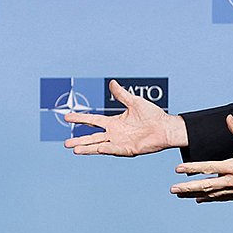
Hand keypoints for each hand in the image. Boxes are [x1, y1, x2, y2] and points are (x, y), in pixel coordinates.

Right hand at [64, 80, 188, 156]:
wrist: (166, 127)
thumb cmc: (152, 115)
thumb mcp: (134, 102)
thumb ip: (121, 94)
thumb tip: (112, 82)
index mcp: (114, 123)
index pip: (93, 121)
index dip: (80, 119)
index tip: (67, 118)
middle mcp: (115, 134)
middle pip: (92, 137)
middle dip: (79, 141)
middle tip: (66, 143)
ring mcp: (120, 143)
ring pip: (100, 146)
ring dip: (88, 148)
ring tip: (75, 150)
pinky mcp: (129, 149)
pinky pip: (115, 149)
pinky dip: (107, 149)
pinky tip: (98, 148)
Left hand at [171, 115, 232, 201]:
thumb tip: (229, 118)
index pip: (208, 168)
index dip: (192, 168)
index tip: (178, 169)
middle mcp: (232, 181)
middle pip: (205, 185)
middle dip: (187, 188)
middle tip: (173, 189)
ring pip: (210, 194)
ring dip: (194, 194)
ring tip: (180, 194)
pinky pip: (220, 198)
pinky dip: (208, 198)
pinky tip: (198, 199)